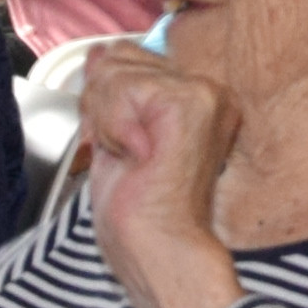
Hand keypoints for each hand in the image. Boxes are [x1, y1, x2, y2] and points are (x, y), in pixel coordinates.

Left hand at [74, 45, 247, 307]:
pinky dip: (113, 126)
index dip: (105, 100)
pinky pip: (121, 87)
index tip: (122, 147)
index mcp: (199, 100)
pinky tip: (137, 156)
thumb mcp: (117, 140)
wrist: (162, 256)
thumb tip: (98, 52)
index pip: (129, 58)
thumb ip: (111, 93)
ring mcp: (203, 94)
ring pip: (116, 71)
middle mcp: (209, 92)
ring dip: (107, 122)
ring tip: (134, 159)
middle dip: (102, 108)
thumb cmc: (144, 219)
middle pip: (119, 58)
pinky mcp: (189, 102)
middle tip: (127, 155)